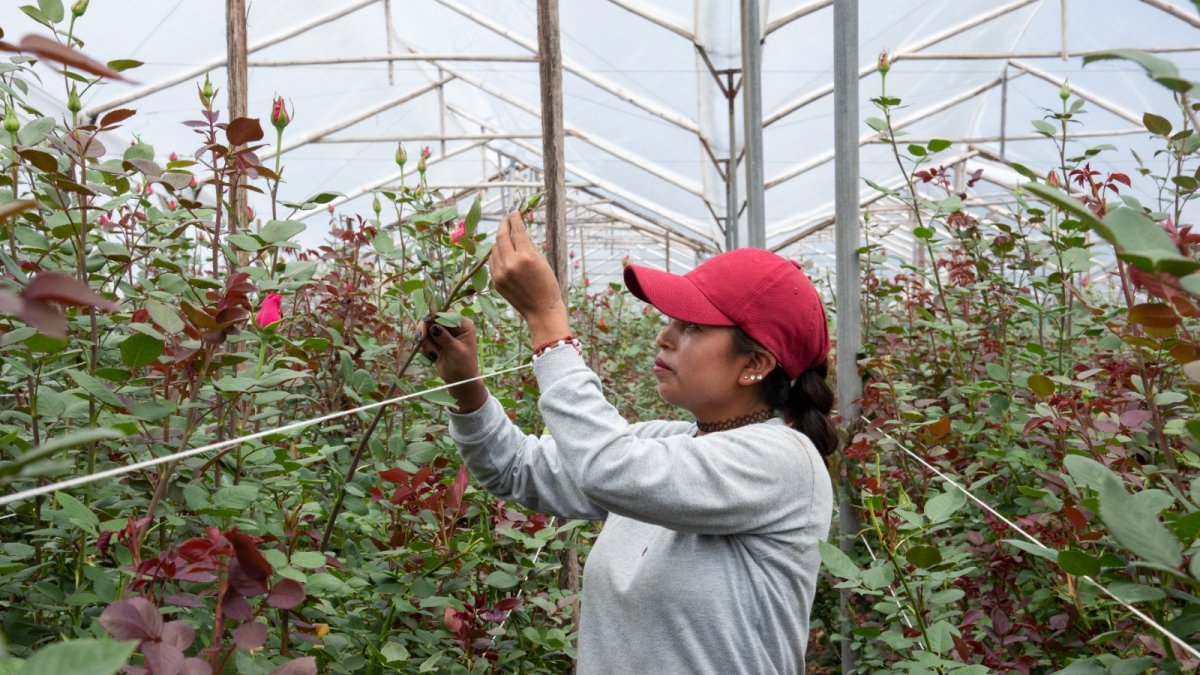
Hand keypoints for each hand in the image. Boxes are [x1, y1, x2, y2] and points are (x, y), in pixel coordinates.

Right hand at [416, 317, 487, 412]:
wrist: (459, 381)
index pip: (447, 313)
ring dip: (425, 341)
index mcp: (464, 325)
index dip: (435, 316)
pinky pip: (424, 338)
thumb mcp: (456, 351)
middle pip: (433, 317)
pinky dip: (424, 347)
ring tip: (433, 355)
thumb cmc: (463, 366)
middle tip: (421, 339)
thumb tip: (433, 326)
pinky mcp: (435, 340)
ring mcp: (443, 332)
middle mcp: (453, 326)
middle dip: (426, 329)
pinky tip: (432, 357)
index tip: (426, 324)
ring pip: (426, 328)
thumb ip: (445, 338)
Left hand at [489, 210, 569, 343]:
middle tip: (507, 218)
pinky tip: (503, 251)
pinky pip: (493, 261)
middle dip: (504, 224)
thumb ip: (529, 245)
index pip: (517, 230)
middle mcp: (511, 263)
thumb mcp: (542, 261)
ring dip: (500, 239)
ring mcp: (501, 273)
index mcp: (526, 256)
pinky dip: (497, 253)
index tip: (515, 212)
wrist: (541, 311)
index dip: (515, 218)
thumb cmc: (547, 285)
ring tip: (506, 234)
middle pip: (501, 236)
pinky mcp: (496, 281)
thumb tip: (517, 230)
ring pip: (495, 248)